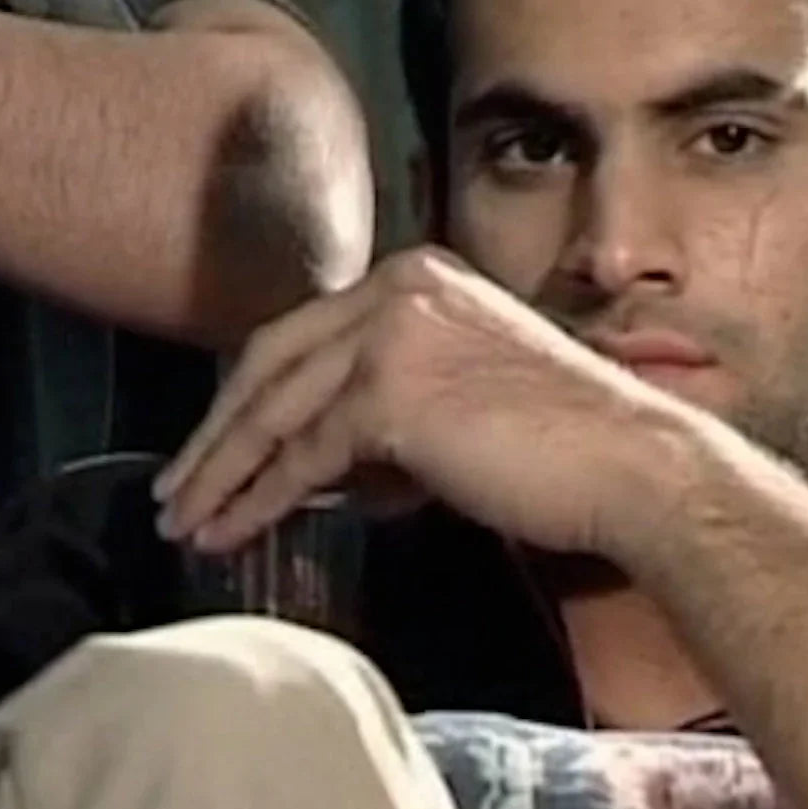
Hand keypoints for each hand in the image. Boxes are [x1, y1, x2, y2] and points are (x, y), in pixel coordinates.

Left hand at [152, 247, 684, 556]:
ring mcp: (391, 333)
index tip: (217, 442)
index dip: (250, 395)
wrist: (631, 464)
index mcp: (413, 277)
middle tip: (176, 486)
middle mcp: (396, 288)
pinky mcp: (390, 393)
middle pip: (269, 362)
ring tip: (186, 519)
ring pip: (273, 410)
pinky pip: (300, 455)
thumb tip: (305, 468)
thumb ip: (378, 415)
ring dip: (221, 472)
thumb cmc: (560, 444)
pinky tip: (230, 531)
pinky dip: (257, 498)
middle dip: (215, 434)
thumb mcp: (456, 400)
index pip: (303, 335)